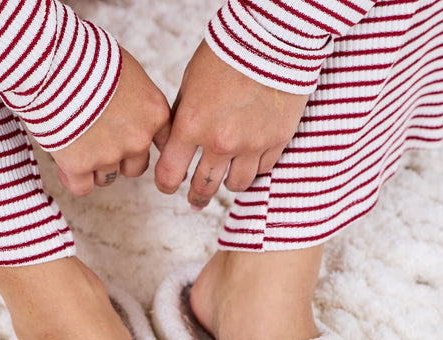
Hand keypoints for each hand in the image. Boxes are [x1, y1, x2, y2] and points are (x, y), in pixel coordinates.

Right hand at [52, 48, 170, 195]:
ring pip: (107, 178)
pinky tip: (65, 162)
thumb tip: (130, 113)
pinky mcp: (80, 166)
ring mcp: (110, 155)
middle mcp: (138, 139)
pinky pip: (82, 187)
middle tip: (95, 136)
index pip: (163, 144)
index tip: (133, 145)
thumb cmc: (85, 55)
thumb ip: (135, 100)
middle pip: (134, 167)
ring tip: (75, 141)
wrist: (51, 57)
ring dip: (93, 166)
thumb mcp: (126, 71)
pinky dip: (74, 177)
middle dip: (118, 157)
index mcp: (155, 114)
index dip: (143, 144)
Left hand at [154, 40, 307, 208]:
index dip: (165, 185)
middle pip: (203, 188)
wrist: (271, 37)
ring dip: (227, 183)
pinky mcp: (276, 141)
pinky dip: (254, 167)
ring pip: (236, 185)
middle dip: (196, 196)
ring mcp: (251, 144)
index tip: (168, 186)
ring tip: (226, 178)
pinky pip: (262, 170)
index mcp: (191, 124)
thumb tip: (175, 147)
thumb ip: (182, 118)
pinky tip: (249, 159)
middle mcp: (220, 141)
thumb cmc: (226, 54)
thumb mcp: (190, 83)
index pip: (170, 174)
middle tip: (195, 199)